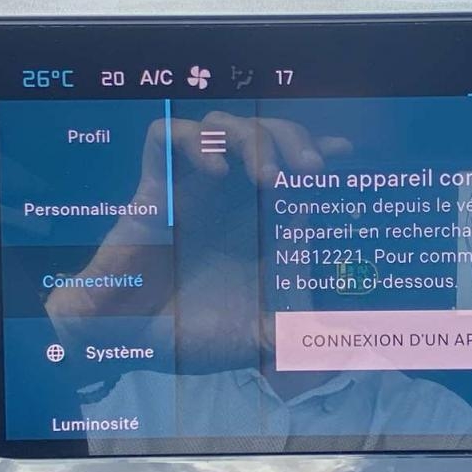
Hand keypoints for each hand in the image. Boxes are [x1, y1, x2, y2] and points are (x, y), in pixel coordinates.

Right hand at [45, 110, 350, 321]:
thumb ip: (297, 337)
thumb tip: (342, 347)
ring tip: (269, 176)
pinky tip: (216, 168)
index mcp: (257, 220)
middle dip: (294, 139)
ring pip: (222, 125)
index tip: (344, 149)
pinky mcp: (153, 189)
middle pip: (266, 134)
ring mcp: (191, 188)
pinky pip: (165, 136)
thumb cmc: (190, 337)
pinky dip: (193, 139)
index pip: (292, 165)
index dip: (317, 148)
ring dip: (253, 137)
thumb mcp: (257, 338)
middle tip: (313, 168)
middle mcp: (229, 196)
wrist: (127, 344)